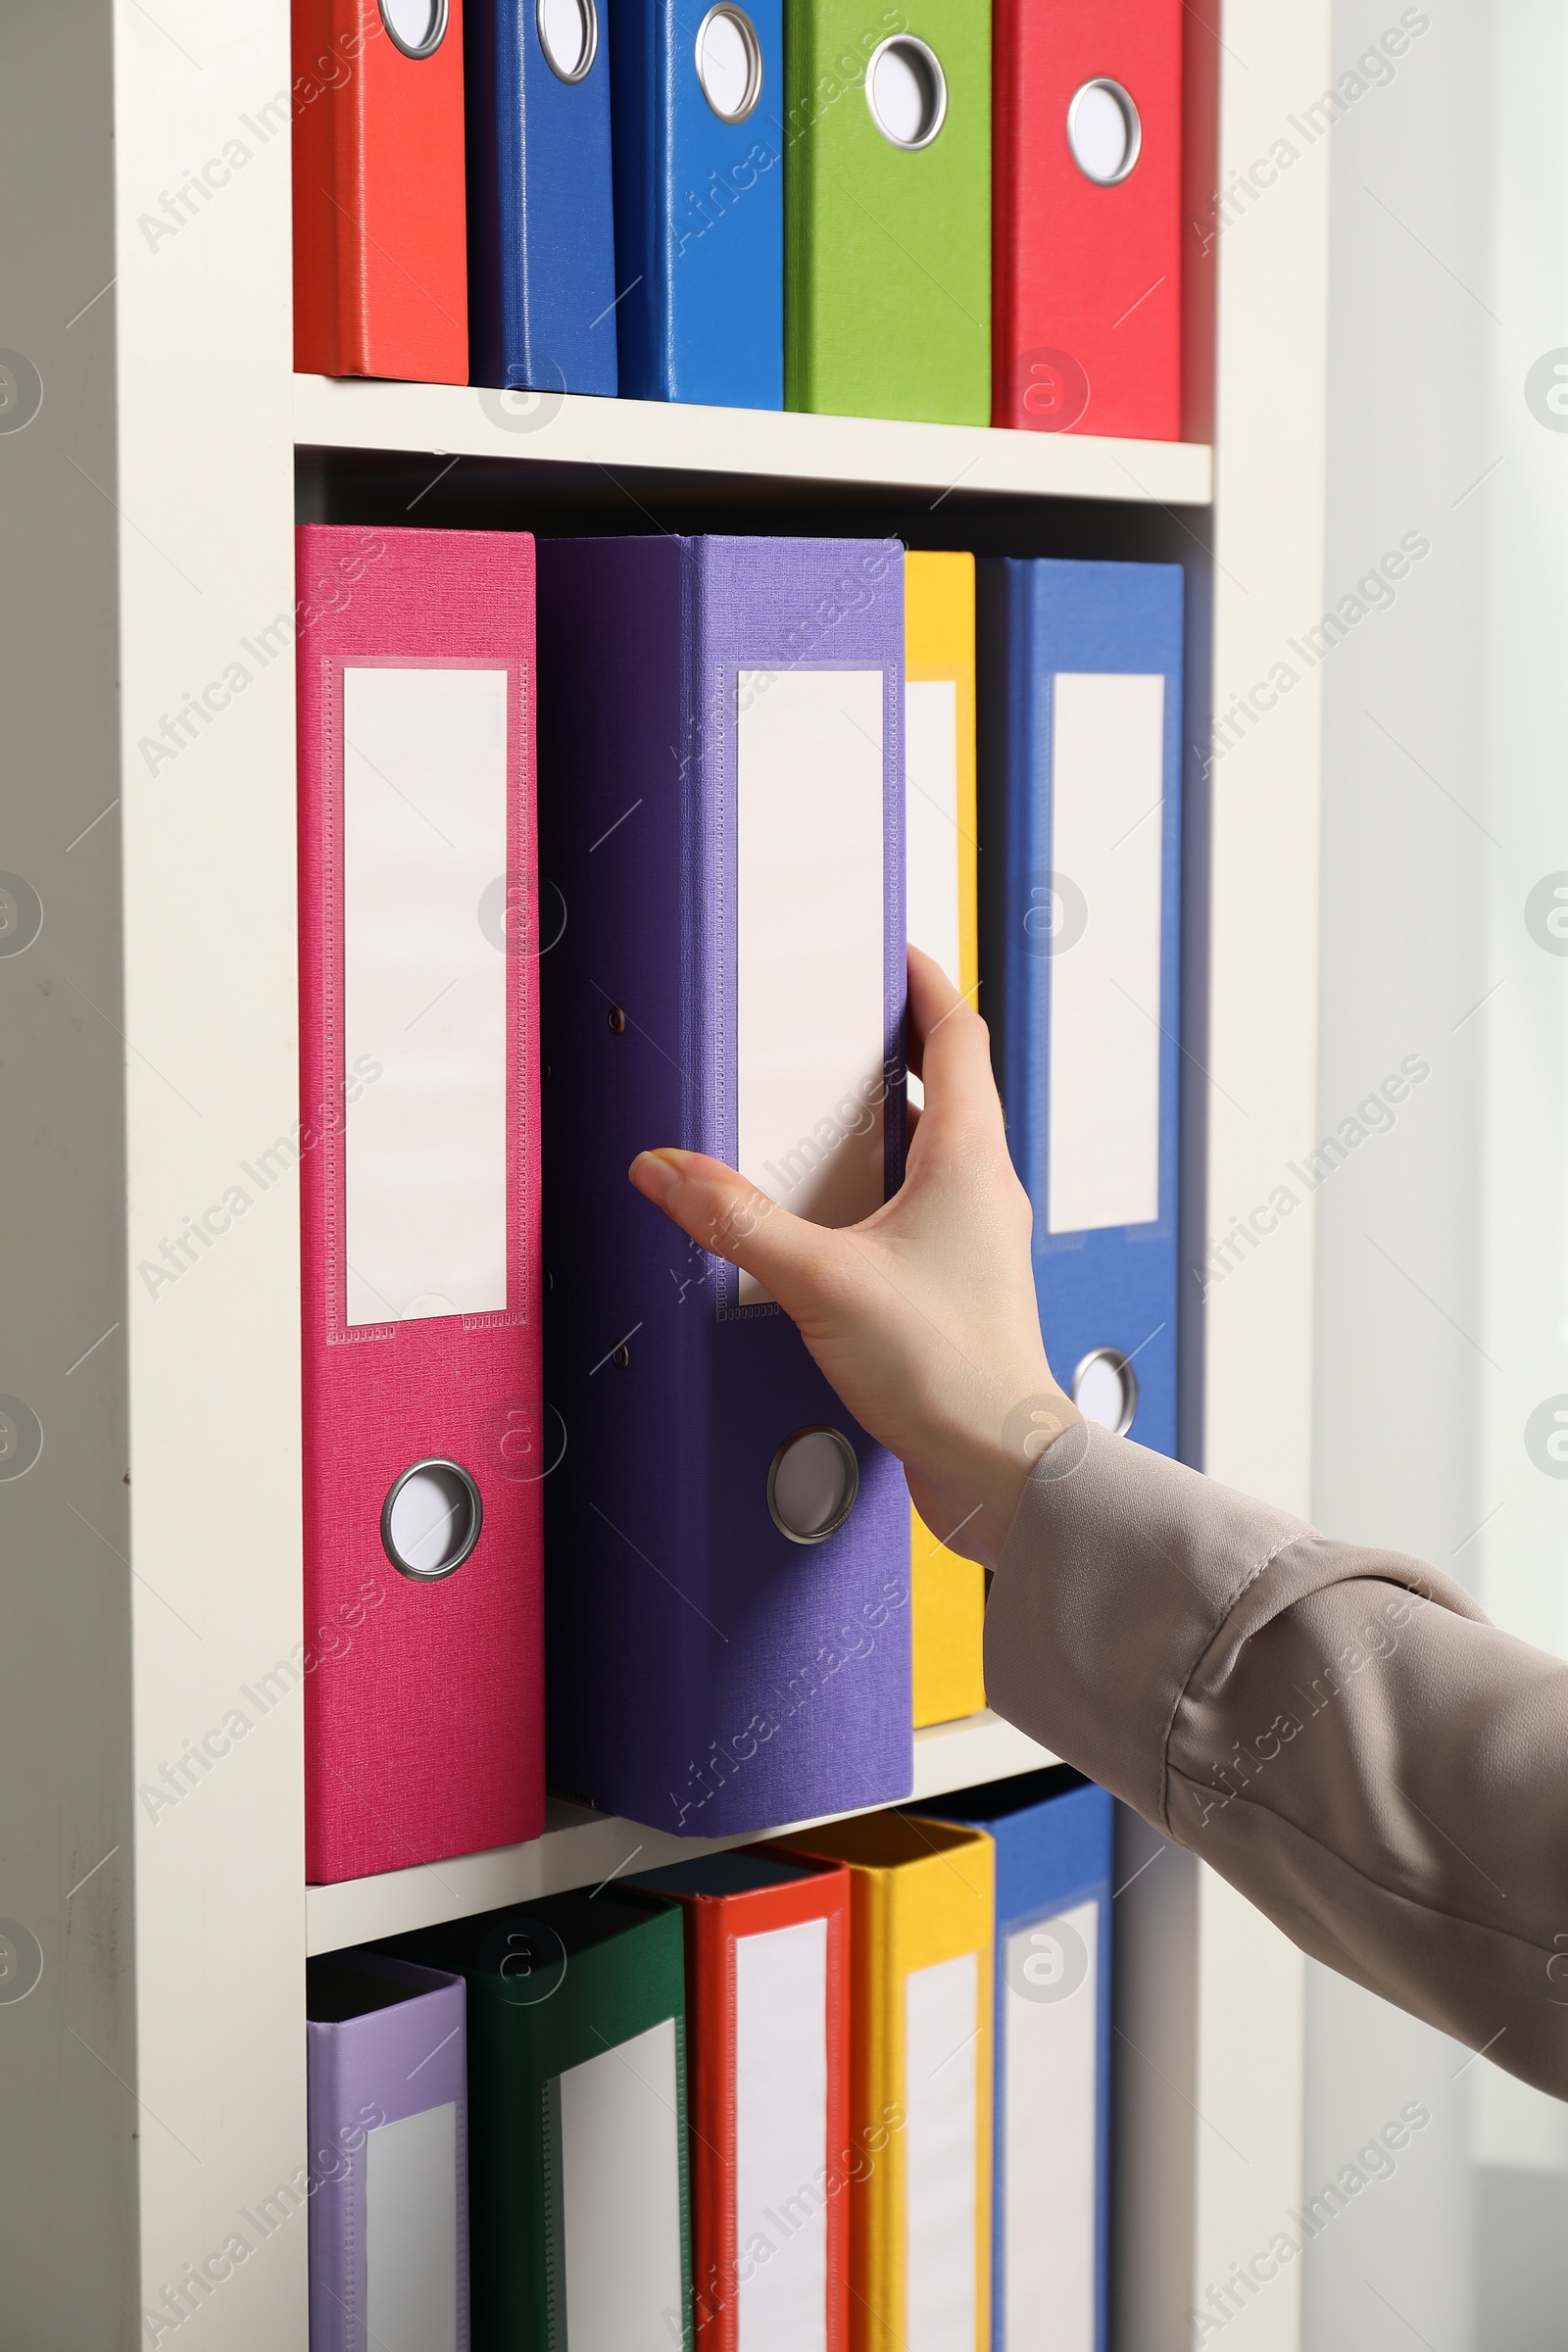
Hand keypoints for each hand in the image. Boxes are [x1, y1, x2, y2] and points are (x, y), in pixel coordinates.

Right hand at [628, 946, 1080, 1569]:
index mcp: (970, 1158)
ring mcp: (977, 1240)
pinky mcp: (960, 1288)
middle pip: (949, 1088)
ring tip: (823, 1117)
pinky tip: (831, 1221)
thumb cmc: (951, 1373)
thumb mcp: (821, 1281)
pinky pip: (920, 1213)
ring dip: (886, 1126)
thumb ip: (737, 1221)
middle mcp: (985, 1190)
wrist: (1001, 1466)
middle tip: (841, 1028)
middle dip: (895, 1051)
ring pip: (935, 1154)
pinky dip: (880, 1193)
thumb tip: (669, 1171)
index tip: (893, 954)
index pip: (957, 1035)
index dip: (924, 984)